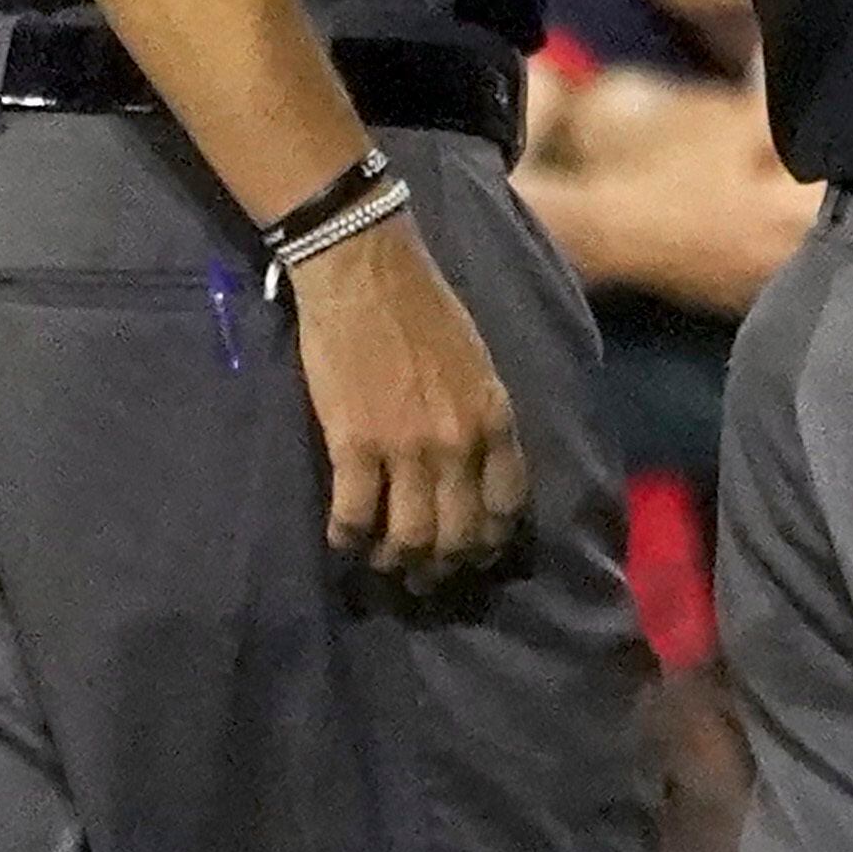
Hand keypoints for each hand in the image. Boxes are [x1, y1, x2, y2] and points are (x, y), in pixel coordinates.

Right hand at [285, 211, 529, 590]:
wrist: (367, 272)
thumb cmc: (424, 309)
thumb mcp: (478, 365)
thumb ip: (482, 420)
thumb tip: (477, 471)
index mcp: (495, 418)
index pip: (507, 506)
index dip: (491, 541)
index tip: (476, 555)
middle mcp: (458, 443)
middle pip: (460, 535)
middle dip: (445, 568)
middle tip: (427, 579)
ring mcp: (405, 448)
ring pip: (409, 539)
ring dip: (397, 563)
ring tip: (386, 566)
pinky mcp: (353, 445)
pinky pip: (353, 517)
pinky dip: (348, 540)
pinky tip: (344, 541)